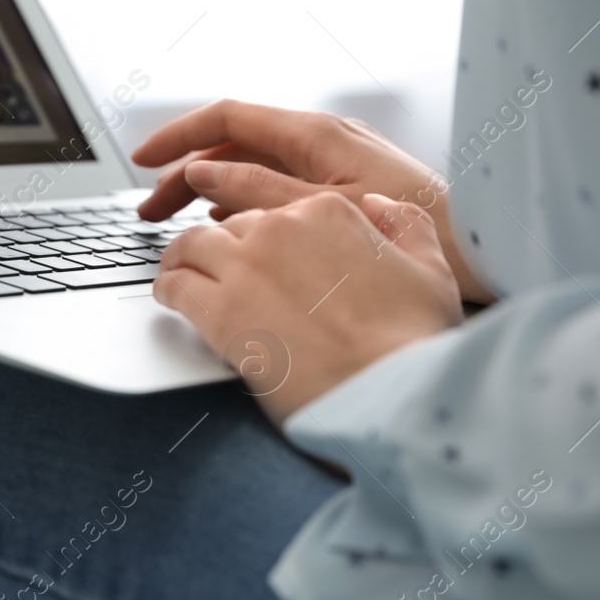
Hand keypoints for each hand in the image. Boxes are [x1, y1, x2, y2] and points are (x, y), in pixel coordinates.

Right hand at [133, 99, 492, 304]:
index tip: (142, 162)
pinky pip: (279, 187)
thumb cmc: (420, 226)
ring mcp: (335, 164)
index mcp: (315, 133)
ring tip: (180, 223)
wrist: (487, 247)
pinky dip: (246, 203)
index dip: (177, 137)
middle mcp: (324, 140)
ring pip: (254, 168)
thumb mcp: (324, 210)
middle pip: (234, 146)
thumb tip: (203, 175)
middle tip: (150, 212)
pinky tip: (233, 230)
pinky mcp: (346, 190)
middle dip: (185, 173)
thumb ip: (259, 191)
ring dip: (211, 191)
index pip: (226, 118)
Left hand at [154, 191, 463, 422]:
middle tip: (213, 271)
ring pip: (192, 246)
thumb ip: (406, 226)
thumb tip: (380, 204)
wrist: (394, 395)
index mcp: (330, 211)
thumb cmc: (415, 342)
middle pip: (230, 227)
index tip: (257, 254)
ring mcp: (247, 265)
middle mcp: (282, 228)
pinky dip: (167, 289)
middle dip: (221, 249)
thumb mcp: (432, 271)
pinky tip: (169, 299)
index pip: (274, 211)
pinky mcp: (222, 310)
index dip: (262, 236)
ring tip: (177, 277)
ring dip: (182, 261)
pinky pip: (176, 285)